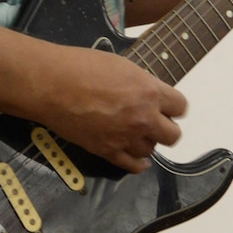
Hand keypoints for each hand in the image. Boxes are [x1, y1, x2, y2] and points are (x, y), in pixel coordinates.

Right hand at [36, 47, 187, 173]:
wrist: (52, 85)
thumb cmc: (82, 66)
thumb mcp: (122, 66)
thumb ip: (142, 84)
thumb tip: (149, 96)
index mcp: (149, 92)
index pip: (181, 106)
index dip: (173, 106)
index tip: (165, 105)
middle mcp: (143, 118)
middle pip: (173, 135)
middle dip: (165, 127)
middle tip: (152, 120)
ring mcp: (126, 138)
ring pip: (151, 150)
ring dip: (146, 141)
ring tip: (133, 132)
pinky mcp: (107, 152)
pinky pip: (133, 166)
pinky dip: (137, 163)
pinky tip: (136, 156)